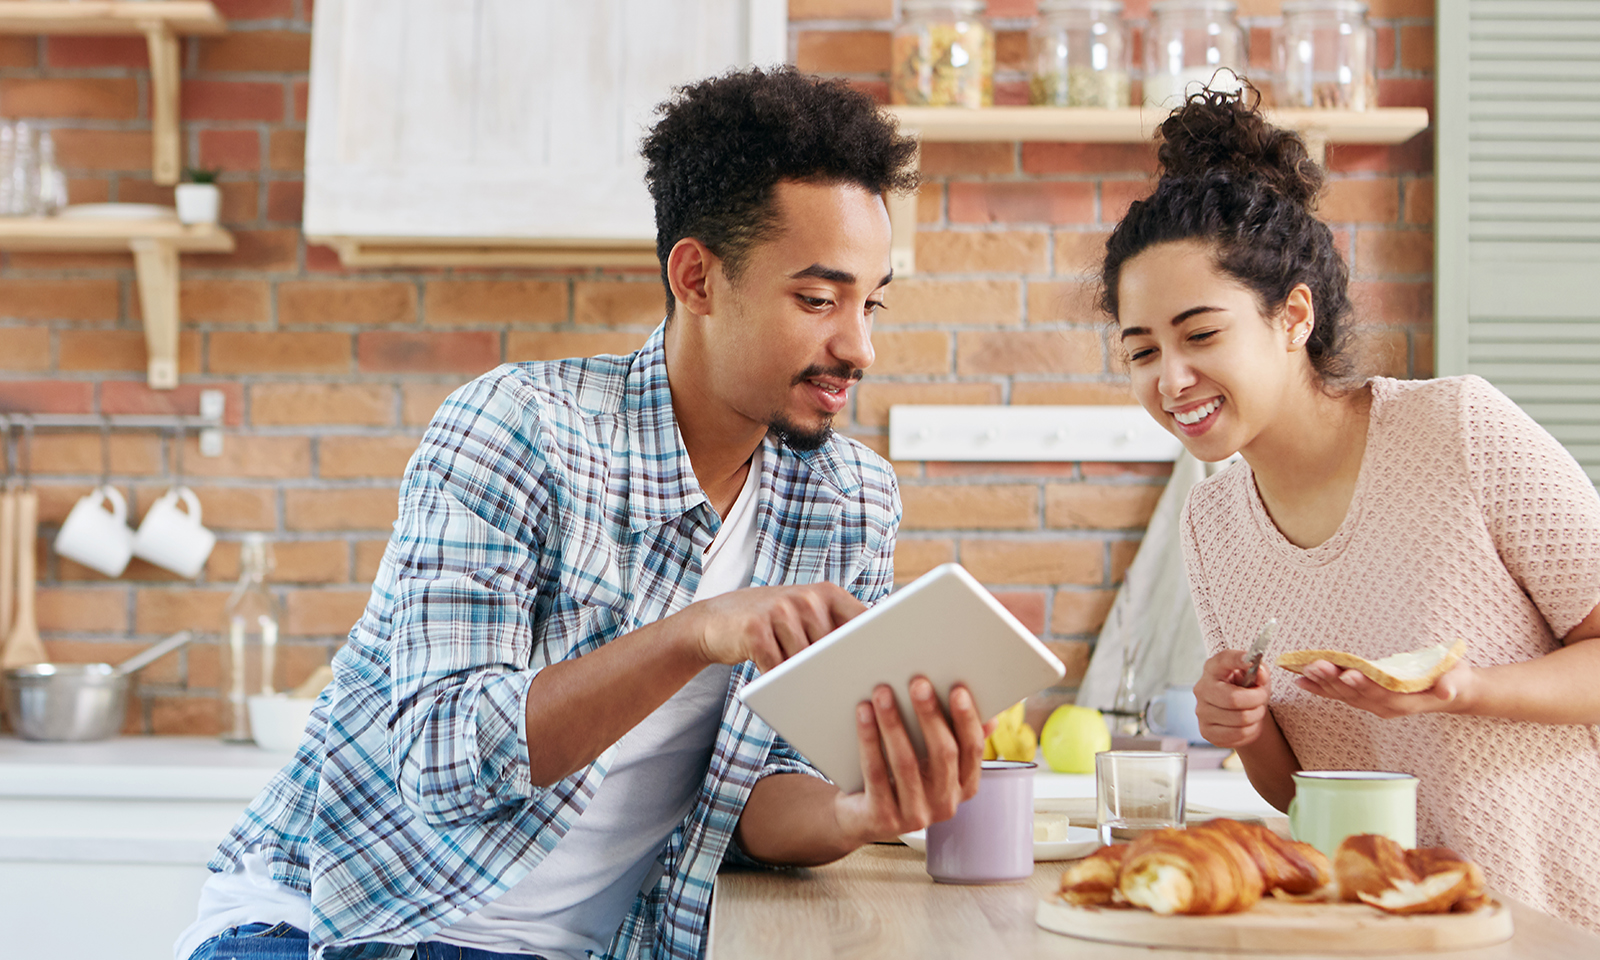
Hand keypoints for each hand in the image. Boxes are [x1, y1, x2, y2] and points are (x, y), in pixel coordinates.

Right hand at [685, 583, 865, 672]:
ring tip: (797, 682)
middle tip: (838, 688)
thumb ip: (835, 629)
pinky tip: (774, 682)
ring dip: (801, 677)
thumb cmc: (771, 625)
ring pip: (805, 660)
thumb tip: (873, 661)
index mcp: (827, 593)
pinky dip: (776, 678)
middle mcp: (806, 597)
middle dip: (835, 670)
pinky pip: (776, 666)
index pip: (862, 619)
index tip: (889, 665)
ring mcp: (779, 610)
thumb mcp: (806, 617)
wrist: (716, 621)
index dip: (876, 642)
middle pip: (834, 647)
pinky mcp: (755, 629)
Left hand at [833, 678, 985, 844]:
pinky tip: (864, 714)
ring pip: (906, 762)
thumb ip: (957, 740)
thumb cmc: (900, 779)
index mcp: (963, 786)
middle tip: (918, 683)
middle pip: (943, 754)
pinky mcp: (883, 817)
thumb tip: (990, 716)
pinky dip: (869, 739)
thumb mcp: (933, 763)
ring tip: (883, 693)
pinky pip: (876, 773)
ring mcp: (915, 815)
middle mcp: (944, 804)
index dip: (967, 720)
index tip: (957, 690)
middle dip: (930, 715)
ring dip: (894, 722)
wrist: (861, 817)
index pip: (972, 750)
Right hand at [1195, 649, 1274, 746]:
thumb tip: (1260, 673)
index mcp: (1213, 668)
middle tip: (1262, 698)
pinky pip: (1239, 735)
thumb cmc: (1246, 688)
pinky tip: (1249, 724)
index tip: (1252, 662)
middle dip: (1257, 700)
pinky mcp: (1206, 731)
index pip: (1224, 660)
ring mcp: (1201, 711)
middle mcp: (1202, 688)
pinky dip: (1252, 730)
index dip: (1239, 660)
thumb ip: (1260, 670)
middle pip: (1233, 699)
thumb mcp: (1256, 674)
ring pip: (1241, 719)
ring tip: (1256, 711)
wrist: (1238, 711)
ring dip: (1257, 716)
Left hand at [1294, 659, 1475, 718]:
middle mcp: (1386, 707)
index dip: (1365, 686)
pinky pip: (1341, 695)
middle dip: (1334, 681)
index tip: (1348, 674)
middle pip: (1357, 695)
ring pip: (1345, 696)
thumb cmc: (1454, 681)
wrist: (1451, 692)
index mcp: (1407, 702)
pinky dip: (1321, 688)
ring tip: (1303, 670)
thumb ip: (1450, 684)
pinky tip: (1302, 680)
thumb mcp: (1457, 679)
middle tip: (1314, 666)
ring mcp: (1375, 705)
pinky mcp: (1367, 699)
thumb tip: (1448, 690)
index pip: (1383, 695)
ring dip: (1323, 683)